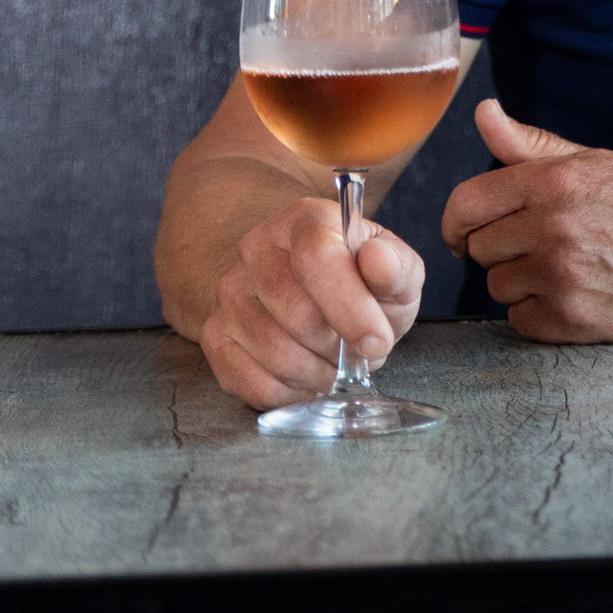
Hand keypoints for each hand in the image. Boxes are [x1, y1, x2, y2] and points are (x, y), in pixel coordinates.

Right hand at [199, 194, 425, 408]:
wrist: (318, 296)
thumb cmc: (363, 283)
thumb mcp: (397, 271)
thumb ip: (396, 267)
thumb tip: (377, 260)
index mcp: (305, 219)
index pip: (316, 258)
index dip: (350, 307)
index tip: (378, 340)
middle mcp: (256, 249)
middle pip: (297, 314)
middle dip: (339, 345)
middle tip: (359, 349)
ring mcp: (230, 293)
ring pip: (275, 353)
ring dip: (319, 372)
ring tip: (336, 360)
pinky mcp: (215, 337)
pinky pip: (255, 383)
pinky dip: (293, 392)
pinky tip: (310, 375)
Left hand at [442, 99, 612, 341]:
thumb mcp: (592, 163)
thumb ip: (530, 143)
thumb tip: (483, 112)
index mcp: (556, 181)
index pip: (467, 203)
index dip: (457, 220)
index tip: (466, 231)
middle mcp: (554, 227)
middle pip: (478, 247)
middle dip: (500, 247)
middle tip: (538, 244)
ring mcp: (561, 277)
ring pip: (496, 284)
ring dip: (519, 280)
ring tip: (562, 269)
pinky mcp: (569, 320)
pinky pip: (517, 318)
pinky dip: (537, 311)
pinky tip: (570, 294)